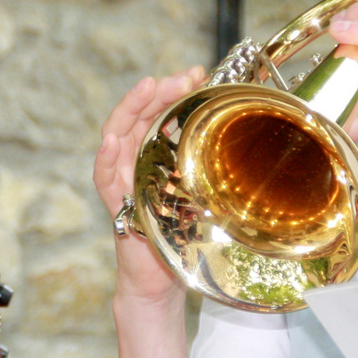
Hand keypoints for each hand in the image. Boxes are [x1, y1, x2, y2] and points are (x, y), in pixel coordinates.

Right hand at [94, 68, 204, 303]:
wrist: (163, 282)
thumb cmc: (184, 237)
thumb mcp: (206, 193)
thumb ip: (214, 167)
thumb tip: (252, 136)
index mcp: (156, 155)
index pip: (159, 112)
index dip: (174, 91)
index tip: (198, 74)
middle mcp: (136, 163)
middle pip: (138, 117)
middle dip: (157, 92)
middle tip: (181, 77)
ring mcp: (123, 183)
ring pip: (117, 137)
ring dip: (130, 110)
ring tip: (146, 88)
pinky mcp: (118, 207)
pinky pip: (104, 179)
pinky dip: (105, 159)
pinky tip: (111, 141)